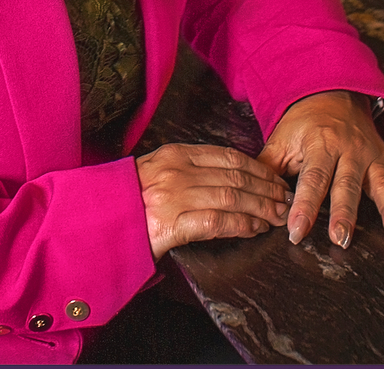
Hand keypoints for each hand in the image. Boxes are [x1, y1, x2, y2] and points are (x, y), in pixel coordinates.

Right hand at [135, 143, 292, 259]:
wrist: (99, 219)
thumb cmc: (130, 198)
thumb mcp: (158, 171)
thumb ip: (189, 169)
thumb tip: (229, 177)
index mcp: (176, 154)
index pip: (228, 156)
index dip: (257, 168)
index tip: (274, 178)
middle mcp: (177, 171)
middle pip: (235, 177)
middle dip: (266, 188)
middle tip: (284, 200)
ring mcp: (174, 196)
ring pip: (231, 197)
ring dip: (260, 207)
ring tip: (276, 216)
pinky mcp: (171, 224)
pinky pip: (217, 222)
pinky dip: (241, 225)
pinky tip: (254, 229)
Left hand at [258, 90, 383, 247]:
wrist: (332, 90)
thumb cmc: (302, 122)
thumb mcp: (282, 138)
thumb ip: (267, 166)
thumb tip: (250, 193)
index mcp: (319, 145)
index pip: (311, 179)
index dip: (303, 206)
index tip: (295, 230)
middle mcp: (348, 151)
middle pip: (346, 185)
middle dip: (345, 213)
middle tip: (341, 239)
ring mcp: (371, 156)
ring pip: (381, 184)